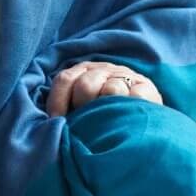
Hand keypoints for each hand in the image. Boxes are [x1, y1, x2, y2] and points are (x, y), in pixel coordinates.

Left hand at [46, 61, 163, 116]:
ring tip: (107, 124)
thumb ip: (68, 111)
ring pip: (111, 90)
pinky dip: (129, 107)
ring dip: (106, 109)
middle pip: (85, 85)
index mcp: (83, 72)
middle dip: (82, 107)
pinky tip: (127, 119)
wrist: (145, 122)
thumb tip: (50, 124)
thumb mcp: (83, 108)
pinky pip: (135, 96)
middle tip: (86, 125)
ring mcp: (125, 76)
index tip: (56, 121)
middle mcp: (103, 70)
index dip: (57, 101)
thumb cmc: (105, 117)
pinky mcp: (146, 87)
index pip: (64, 79)